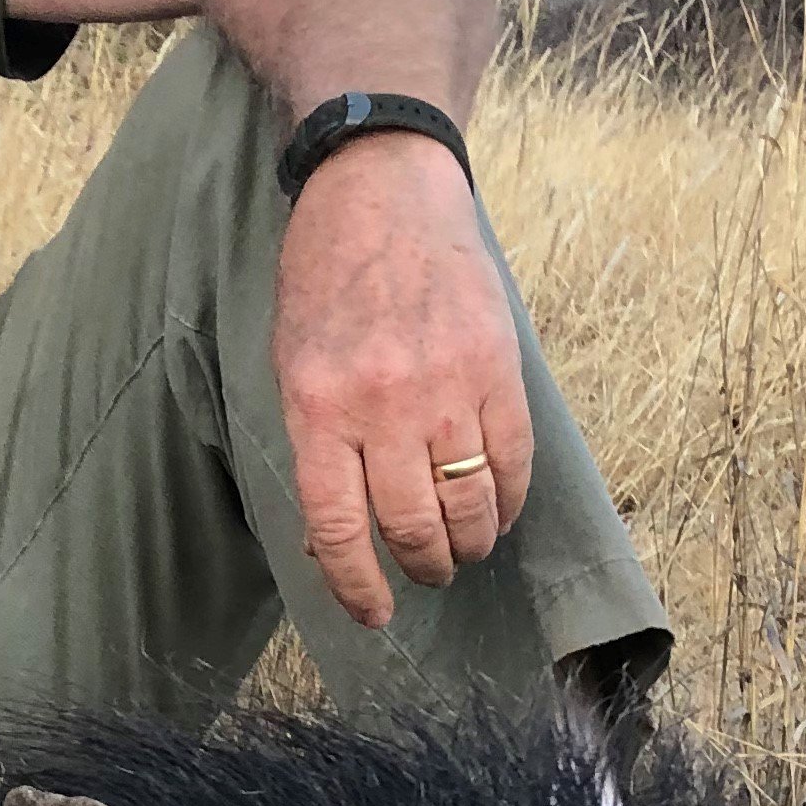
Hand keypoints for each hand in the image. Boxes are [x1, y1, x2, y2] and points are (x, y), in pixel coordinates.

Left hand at [270, 134, 535, 630]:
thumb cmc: (325, 283)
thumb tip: (332, 540)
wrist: (382, 192)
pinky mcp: (497, 367)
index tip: (373, 614)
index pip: (340, 531)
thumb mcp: (292, 366)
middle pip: (411, 527)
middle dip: (422, 567)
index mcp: (319, 409)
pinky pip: (513, 462)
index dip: (357, 588)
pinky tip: (496, 512)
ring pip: (469, 505)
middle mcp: (383, 406)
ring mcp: (447, 386)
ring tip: (461, 550)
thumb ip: (316, 448)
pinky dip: (507, 503)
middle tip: (425, 573)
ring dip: (468, 545)